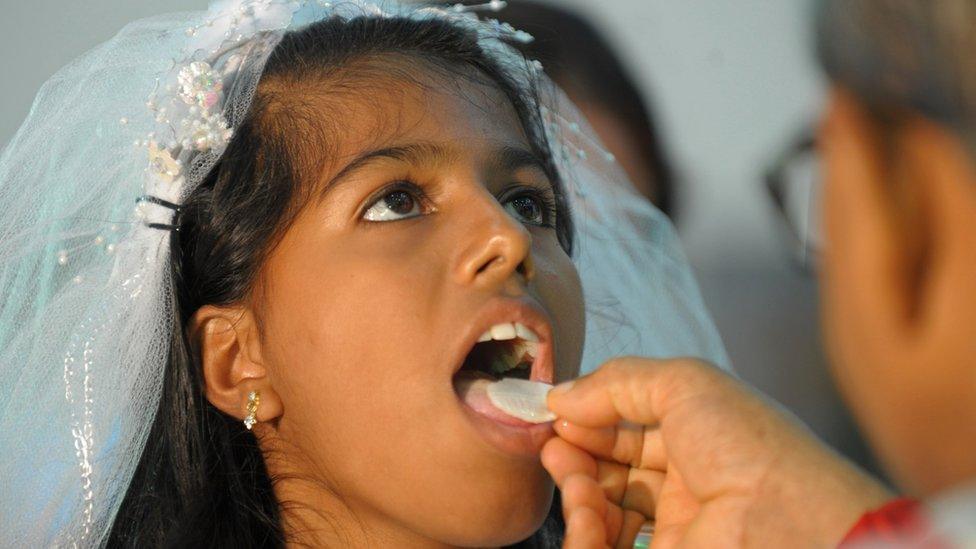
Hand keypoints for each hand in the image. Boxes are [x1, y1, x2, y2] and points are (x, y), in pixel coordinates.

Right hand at [542, 357, 892, 547]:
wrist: (785, 521)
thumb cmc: (746, 445)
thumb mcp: (684, 384)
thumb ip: (618, 383)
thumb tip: (559, 396)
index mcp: (695, 438)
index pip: (626, 429)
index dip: (588, 420)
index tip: (553, 414)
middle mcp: (682, 484)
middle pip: (607, 470)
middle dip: (573, 456)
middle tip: (554, 448)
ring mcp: (671, 529)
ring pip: (600, 513)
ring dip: (575, 494)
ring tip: (574, 482)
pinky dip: (582, 534)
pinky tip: (586, 514)